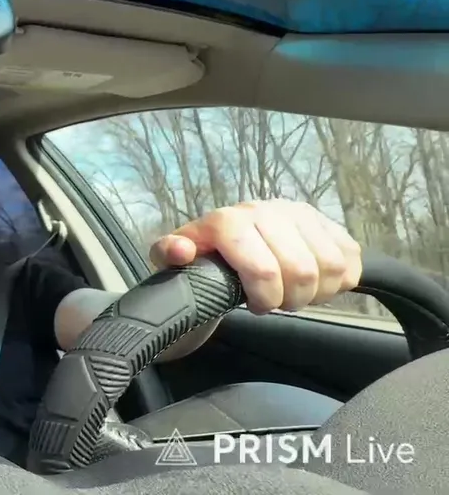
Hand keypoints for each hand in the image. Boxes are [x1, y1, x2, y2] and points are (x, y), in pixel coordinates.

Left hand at [150, 200, 361, 313]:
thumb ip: (168, 254)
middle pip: (303, 272)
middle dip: (291, 300)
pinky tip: (317, 284)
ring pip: (332, 265)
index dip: (265, 298)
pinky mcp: (324, 220)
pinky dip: (342, 280)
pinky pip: (351, 255)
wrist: (226, 248)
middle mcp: (266, 210)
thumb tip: (181, 249)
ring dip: (318, 292)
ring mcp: (298, 213)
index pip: (264, 270)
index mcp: (229, 220)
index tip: (255, 307)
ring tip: (295, 294)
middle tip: (277, 303)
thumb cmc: (200, 260)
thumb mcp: (172, 260)